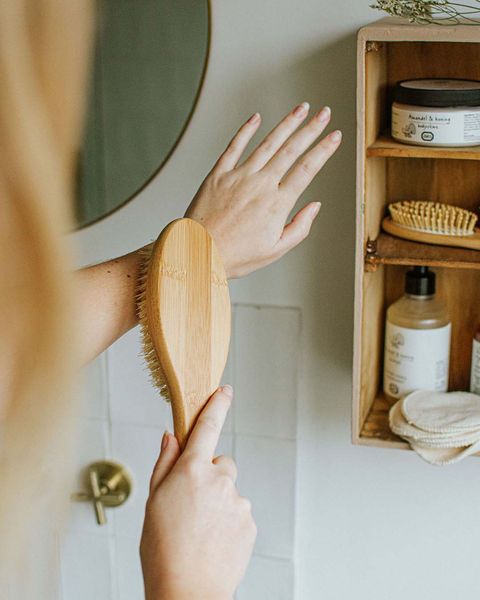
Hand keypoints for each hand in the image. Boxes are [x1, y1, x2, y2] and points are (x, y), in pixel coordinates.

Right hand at [140, 386, 255, 599]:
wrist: (188, 593)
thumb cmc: (163, 550)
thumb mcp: (153, 501)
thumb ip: (165, 463)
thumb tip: (172, 437)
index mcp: (192, 470)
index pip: (207, 427)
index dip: (216, 405)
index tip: (224, 390)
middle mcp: (220, 480)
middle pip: (219, 464)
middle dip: (208, 475)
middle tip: (190, 503)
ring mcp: (238, 501)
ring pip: (229, 490)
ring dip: (218, 501)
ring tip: (199, 529)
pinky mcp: (249, 522)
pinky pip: (238, 511)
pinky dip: (228, 520)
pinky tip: (212, 540)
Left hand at [185, 103, 340, 277]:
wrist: (198, 251)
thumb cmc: (236, 255)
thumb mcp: (275, 250)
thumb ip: (299, 227)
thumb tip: (315, 206)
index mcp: (277, 204)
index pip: (307, 169)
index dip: (324, 150)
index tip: (335, 136)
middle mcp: (260, 184)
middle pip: (291, 150)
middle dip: (311, 128)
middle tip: (325, 113)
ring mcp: (239, 176)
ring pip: (268, 143)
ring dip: (287, 123)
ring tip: (302, 108)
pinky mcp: (218, 174)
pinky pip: (234, 146)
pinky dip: (246, 130)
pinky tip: (257, 117)